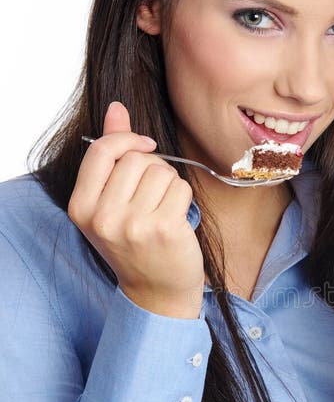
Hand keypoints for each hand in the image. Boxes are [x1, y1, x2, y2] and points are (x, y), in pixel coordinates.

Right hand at [68, 102, 204, 317]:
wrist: (157, 293)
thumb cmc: (136, 243)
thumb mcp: (112, 202)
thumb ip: (112, 154)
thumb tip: (117, 108)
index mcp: (81, 208)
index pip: (102, 150)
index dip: (128, 140)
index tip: (146, 147)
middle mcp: (102, 217)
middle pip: (136, 160)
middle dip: (153, 170)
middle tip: (153, 198)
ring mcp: (132, 225)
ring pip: (162, 172)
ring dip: (170, 185)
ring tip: (164, 210)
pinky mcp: (163, 230)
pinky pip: (181, 188)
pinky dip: (185, 199)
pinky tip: (178, 219)